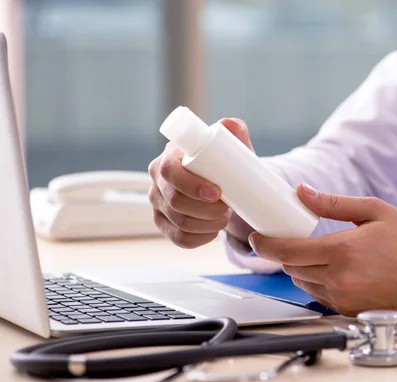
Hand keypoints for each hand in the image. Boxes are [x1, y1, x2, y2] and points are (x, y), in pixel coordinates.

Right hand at [148, 118, 254, 247]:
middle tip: (228, 208)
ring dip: (207, 224)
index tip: (217, 193)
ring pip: (179, 222)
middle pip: (174, 201)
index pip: (169, 170)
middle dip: (205, 210)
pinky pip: (179, 239)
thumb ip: (235, 131)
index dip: (191, 185)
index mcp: (171, 156)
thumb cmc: (227, 162)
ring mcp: (157, 203)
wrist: (225, 184)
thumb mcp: (233, 146)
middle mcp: (157, 179)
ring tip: (224, 217)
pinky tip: (212, 232)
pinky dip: (199, 239)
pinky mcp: (163, 223)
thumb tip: (230, 124)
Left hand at [248, 184, 396, 317]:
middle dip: (286, 254)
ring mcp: (344, 299)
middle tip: (293, 240)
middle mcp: (340, 279)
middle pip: (291, 268)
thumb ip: (334, 203)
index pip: (288, 251)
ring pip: (304, 284)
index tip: (255, 238)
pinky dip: (319, 283)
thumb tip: (302, 192)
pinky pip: (320, 297)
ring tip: (323, 254)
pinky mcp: (349, 311)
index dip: (265, 245)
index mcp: (342, 251)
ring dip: (303, 269)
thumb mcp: (374, 211)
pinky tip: (337, 271)